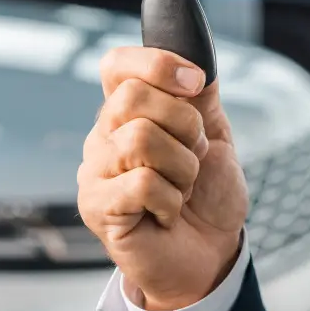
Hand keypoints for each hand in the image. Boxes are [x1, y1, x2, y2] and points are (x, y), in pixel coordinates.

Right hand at [77, 47, 247, 310]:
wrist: (211, 256)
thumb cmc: (207, 198)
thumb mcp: (214, 137)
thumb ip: (200, 97)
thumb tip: (197, 54)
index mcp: (126, 113)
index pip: (116, 65)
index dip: (156, 63)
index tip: (197, 83)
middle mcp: (103, 136)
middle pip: (132, 97)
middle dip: (185, 126)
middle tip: (195, 157)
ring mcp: (95, 171)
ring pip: (140, 138)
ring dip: (183, 167)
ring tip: (183, 189)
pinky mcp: (96, 207)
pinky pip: (142, 183)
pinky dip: (171, 199)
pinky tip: (168, 213)